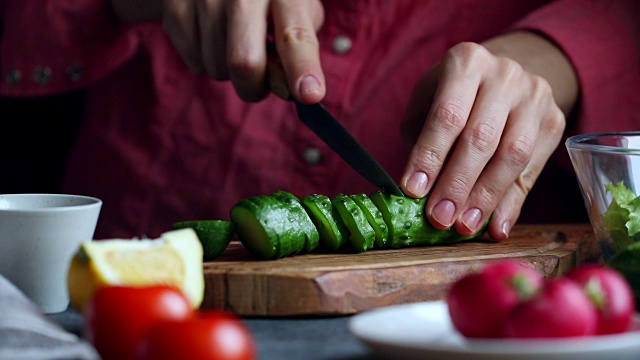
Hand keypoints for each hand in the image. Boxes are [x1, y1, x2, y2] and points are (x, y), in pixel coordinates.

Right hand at [161, 0, 324, 102]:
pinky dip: (206, 60)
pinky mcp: (175, 5)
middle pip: (245, 63)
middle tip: (259, 83)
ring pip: (217, 68)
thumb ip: (300, 46)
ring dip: (229, 71)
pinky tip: (211, 34)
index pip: (295, 35)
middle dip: (254, 88)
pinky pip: (194, 61)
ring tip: (233, 42)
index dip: (302, 67)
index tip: (309, 94)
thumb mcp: (295, 7)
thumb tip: (296, 89)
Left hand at [400, 32, 576, 240]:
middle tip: (439, 218)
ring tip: (464, 226)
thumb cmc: (452, 96)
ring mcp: (535, 96)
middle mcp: (506, 74)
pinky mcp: (554, 121)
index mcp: (466, 62)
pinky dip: (511, 203)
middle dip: (457, 183)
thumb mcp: (426, 103)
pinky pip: (532, 170)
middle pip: (481, 137)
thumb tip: (418, 194)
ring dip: (485, 197)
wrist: (502, 77)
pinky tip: (495, 227)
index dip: (429, 156)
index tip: (413, 191)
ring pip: (512, 155)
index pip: (447, 115)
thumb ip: (422, 141)